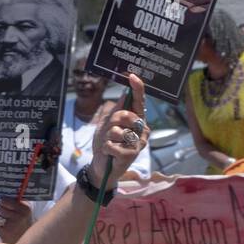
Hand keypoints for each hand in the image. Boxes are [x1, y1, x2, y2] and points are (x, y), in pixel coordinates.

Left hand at [0, 196, 31, 243]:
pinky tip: (5, 231)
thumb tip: (2, 196)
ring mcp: (12, 225)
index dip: (2, 201)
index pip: (6, 200)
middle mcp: (20, 216)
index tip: (2, 203)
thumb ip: (16, 203)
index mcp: (25, 209)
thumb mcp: (25, 213)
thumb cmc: (23, 225)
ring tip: (5, 224)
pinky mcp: (5, 233)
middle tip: (3, 214)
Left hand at [90, 73, 149, 187]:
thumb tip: (124, 93)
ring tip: (110, 145)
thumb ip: (117, 110)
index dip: (137, 89)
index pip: (139, 102)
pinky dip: (106, 148)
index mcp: (137, 120)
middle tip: (109, 133)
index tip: (132, 76)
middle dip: (112, 122)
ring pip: (117, 130)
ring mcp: (138, 143)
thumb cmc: (106, 144)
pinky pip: (113, 144)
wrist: (101, 167)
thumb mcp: (108, 124)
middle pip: (124, 115)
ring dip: (107, 138)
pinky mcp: (131, 155)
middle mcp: (142, 130)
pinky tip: (109, 154)